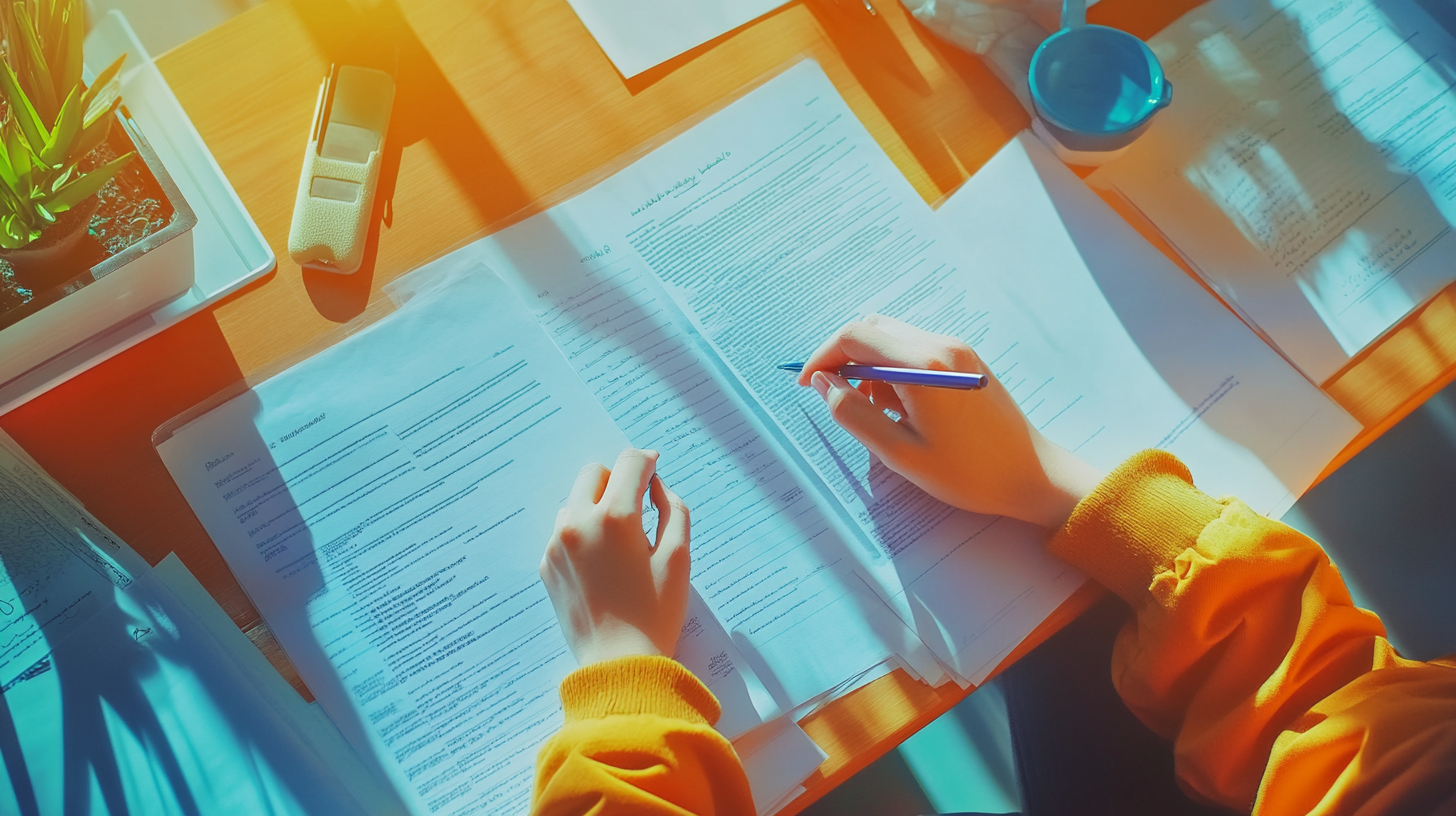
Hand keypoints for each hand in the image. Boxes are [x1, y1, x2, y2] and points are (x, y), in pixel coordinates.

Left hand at [540, 448, 691, 666]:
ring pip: (575, 500)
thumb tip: (656, 486)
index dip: (647, 461)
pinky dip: (582, 533)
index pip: (629, 462)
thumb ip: (673, 510)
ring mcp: (556, 544)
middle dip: (617, 480)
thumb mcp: (679, 558)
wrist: (618, 664)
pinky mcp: (546, 565)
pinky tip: (601, 563)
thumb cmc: (655, 613)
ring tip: (618, 541)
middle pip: (594, 472)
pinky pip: (563, 531)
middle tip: (637, 507)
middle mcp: (579, 523)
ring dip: (596, 506)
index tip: (654, 469)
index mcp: (615, 517)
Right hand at [798, 315, 1102, 528]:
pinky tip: (903, 408)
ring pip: (892, 338)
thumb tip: (824, 384)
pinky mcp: (965, 358)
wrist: (1032, 476)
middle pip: (872, 328)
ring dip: (870, 366)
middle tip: (837, 399)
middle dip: (844, 359)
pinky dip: (894, 370)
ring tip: (879, 413)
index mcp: (924, 365)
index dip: (823, 357)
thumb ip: (853, 414)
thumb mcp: (899, 452)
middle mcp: (941, 344)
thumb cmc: (968, 473)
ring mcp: (957, 348)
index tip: (808, 385)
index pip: (855, 337)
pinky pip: (914, 349)